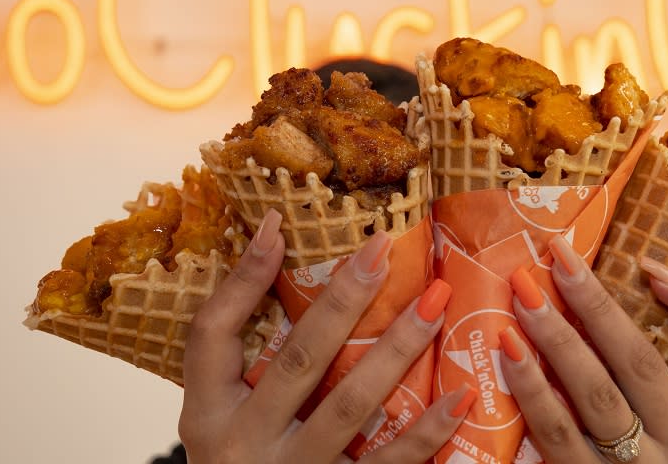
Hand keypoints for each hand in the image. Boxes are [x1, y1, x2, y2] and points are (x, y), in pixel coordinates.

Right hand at [179, 209, 470, 462]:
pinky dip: (425, 433)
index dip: (243, 279)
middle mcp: (243, 442)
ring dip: (397, 349)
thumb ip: (241, 349)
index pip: (211, 333)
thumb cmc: (239, 460)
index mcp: (207, 411)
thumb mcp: (221, 412)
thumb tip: (271, 245)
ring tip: (434, 304)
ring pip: (350, 404)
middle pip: (299, 359)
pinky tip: (459, 396)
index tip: (277, 226)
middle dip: (344, 300)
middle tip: (382, 250)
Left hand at [500, 235, 667, 462]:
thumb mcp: (653, 401)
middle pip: (641, 365)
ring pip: (597, 398)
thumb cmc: (627, 439)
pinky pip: (556, 434)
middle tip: (559, 263)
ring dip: (557, 342)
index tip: (650, 266)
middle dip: (598, 307)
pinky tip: (509, 353)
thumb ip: (636, 347)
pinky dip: (531, 390)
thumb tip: (610, 277)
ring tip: (524, 302)